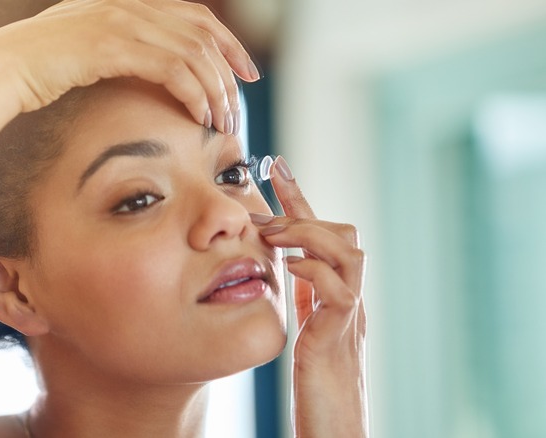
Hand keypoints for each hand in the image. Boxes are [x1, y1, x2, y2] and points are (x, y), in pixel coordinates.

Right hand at [0, 0, 258, 133]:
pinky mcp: (112, 46)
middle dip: (230, 68)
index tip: (245, 71)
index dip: (227, 41)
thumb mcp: (87, 48)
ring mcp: (121, 21)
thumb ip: (121, 47)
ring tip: (222, 122)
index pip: (195, 15)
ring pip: (193, 52)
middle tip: (241, 101)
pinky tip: (199, 117)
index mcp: (128, 2)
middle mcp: (130, 5)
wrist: (2, 67)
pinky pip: (173, 70)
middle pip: (203, 31)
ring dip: (215, 90)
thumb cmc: (39, 67)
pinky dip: (194, 95)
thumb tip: (149, 67)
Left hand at [251, 156, 367, 436]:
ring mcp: (348, 315)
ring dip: (308, 236)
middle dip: (303, 212)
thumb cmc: (316, 381)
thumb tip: (280, 266)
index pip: (319, 234)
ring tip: (273, 236)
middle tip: (263, 211)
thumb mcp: (305, 327)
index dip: (298, 197)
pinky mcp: (339, 336)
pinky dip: (314, 271)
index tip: (273, 164)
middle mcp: (347, 297)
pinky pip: (339, 291)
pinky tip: (289, 269)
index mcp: (333, 291)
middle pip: (346, 233)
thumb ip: (302, 297)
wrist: (335, 424)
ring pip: (349, 252)